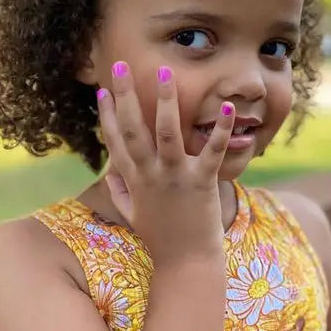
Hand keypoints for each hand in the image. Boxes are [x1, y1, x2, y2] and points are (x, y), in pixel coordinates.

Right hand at [96, 62, 234, 268]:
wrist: (186, 264)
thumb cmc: (161, 239)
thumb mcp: (133, 215)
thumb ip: (120, 191)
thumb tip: (111, 170)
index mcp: (134, 181)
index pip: (115, 142)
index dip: (107, 116)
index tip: (101, 91)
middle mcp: (150, 175)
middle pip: (133, 130)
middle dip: (125, 96)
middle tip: (120, 66)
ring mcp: (175, 178)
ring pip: (167, 135)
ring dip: (166, 103)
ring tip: (166, 74)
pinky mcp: (202, 183)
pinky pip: (211, 152)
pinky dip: (221, 131)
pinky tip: (228, 108)